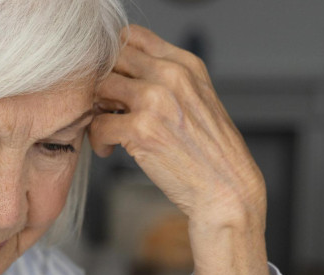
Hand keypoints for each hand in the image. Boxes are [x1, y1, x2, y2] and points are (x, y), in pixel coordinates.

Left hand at [90, 25, 265, 232]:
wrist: (226, 188)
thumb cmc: (210, 151)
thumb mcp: (197, 99)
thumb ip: (166, 79)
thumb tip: (122, 73)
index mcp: (186, 64)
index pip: (134, 37)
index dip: (115, 58)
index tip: (115, 80)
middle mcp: (172, 76)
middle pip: (112, 59)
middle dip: (103, 83)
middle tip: (107, 107)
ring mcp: (156, 101)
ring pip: (100, 88)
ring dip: (96, 110)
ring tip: (109, 129)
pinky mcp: (141, 130)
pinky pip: (98, 124)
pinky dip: (98, 140)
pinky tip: (110, 150)